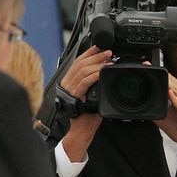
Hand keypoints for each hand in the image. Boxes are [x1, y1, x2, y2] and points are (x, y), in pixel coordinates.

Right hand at [60, 46, 111, 161]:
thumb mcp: (92, 95)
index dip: (89, 52)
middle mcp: (67, 83)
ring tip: (108, 60)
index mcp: (70, 81)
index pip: (78, 61)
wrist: (82, 130)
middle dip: (96, 55)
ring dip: (97, 63)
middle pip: (81, 63)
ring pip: (83, 70)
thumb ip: (95, 84)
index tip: (100, 46)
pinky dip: (95, 75)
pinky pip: (84, 82)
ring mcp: (70, 89)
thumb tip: (105, 73)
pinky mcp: (74, 96)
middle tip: (108, 52)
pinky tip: (102, 71)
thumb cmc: (87, 114)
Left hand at [154, 74, 176, 153]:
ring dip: (167, 82)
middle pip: (173, 82)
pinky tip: (168, 93)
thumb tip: (145, 107)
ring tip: (158, 76)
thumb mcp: (166, 119)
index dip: (161, 74)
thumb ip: (157, 110)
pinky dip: (174, 98)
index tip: (149, 66)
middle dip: (162, 75)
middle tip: (149, 66)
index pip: (171, 82)